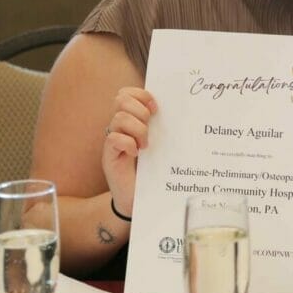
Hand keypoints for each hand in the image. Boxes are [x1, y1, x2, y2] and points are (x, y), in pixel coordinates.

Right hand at [102, 87, 156, 217]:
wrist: (140, 199)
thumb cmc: (153, 169)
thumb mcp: (161, 144)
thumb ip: (164, 127)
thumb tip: (183, 110)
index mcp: (132, 120)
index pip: (126, 93)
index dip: (141, 94)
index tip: (156, 108)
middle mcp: (119, 127)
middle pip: (120, 99)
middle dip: (139, 109)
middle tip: (150, 125)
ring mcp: (112, 141)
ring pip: (119, 118)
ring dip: (138, 129)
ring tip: (145, 145)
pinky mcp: (109, 157)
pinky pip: (113, 139)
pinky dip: (127, 143)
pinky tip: (136, 153)